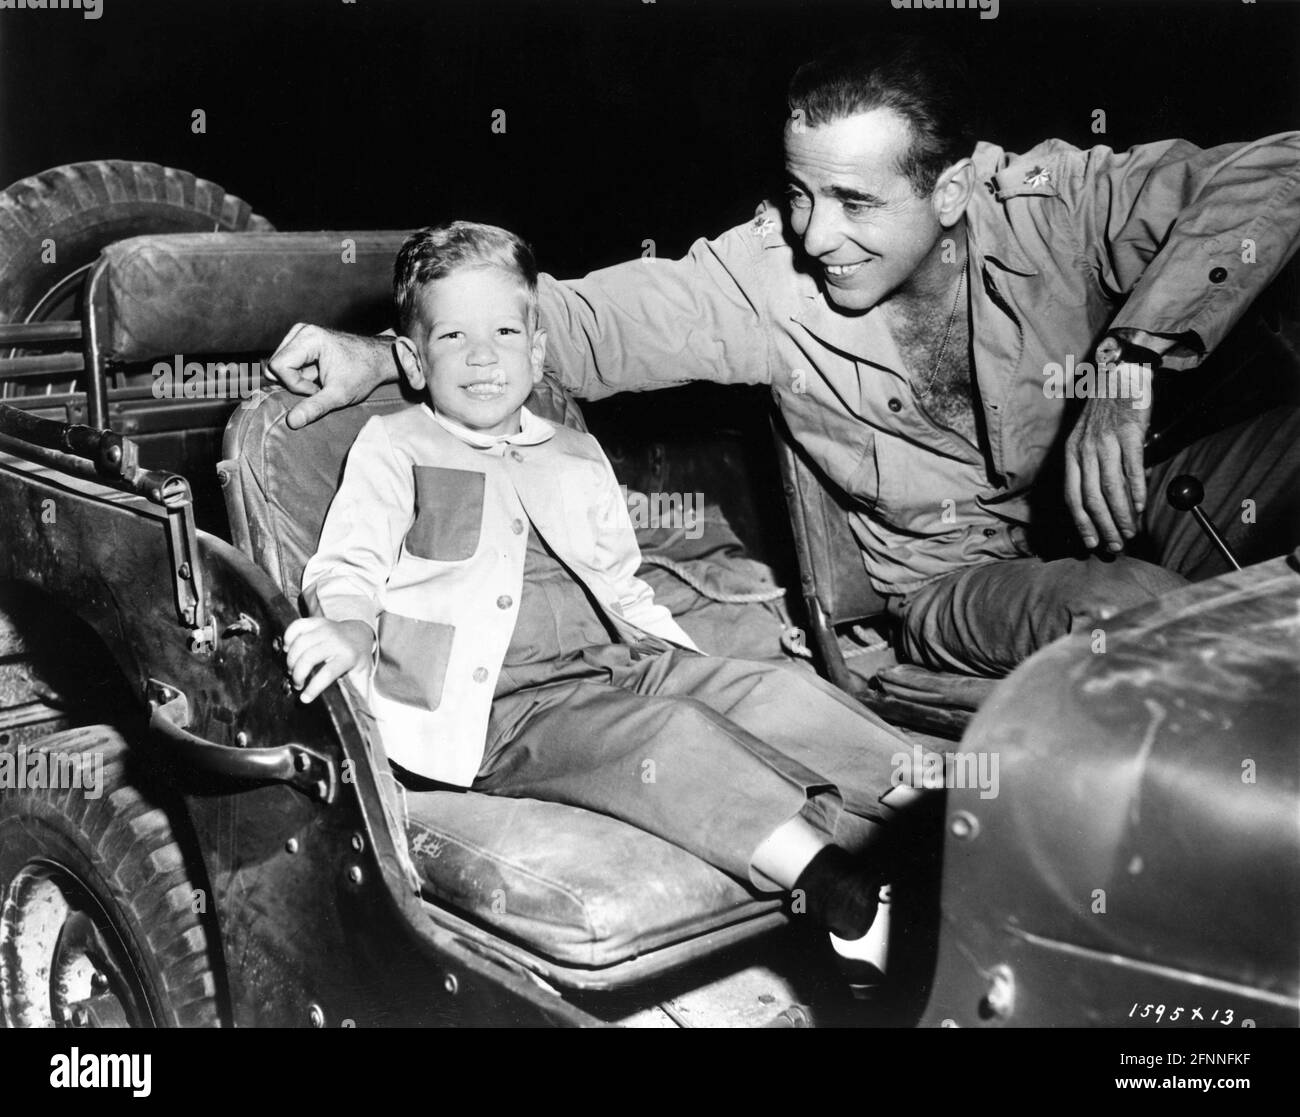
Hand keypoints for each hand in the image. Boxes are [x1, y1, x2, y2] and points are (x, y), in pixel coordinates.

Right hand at [266, 323, 396, 428]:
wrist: (378, 360)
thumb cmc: (363, 374)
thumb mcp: (339, 395)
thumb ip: (314, 407)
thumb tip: (291, 422)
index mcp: (309, 338)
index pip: (279, 366)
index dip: (295, 384)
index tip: (318, 388)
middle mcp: (301, 331)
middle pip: (276, 365)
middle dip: (294, 382)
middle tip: (319, 386)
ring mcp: (300, 333)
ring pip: (280, 365)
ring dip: (297, 379)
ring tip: (320, 380)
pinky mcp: (301, 340)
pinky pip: (287, 362)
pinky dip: (300, 374)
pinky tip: (318, 375)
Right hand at [284, 617, 373, 702]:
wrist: (360, 631)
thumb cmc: (358, 656)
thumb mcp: (363, 674)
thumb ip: (360, 693)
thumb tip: (361, 715)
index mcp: (348, 656)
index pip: (328, 673)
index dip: (313, 687)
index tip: (304, 698)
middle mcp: (336, 640)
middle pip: (309, 658)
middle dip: (298, 674)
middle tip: (297, 683)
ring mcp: (325, 628)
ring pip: (300, 643)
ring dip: (290, 659)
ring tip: (291, 670)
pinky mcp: (316, 621)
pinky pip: (297, 626)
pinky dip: (288, 637)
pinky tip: (287, 649)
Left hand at [1064, 377, 1152, 552]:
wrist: (1120, 373)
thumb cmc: (1105, 408)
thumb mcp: (1086, 437)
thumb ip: (1090, 465)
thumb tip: (1103, 498)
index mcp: (1071, 453)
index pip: (1072, 496)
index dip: (1081, 522)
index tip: (1091, 541)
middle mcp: (1085, 450)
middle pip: (1091, 498)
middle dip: (1103, 526)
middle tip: (1115, 545)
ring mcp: (1106, 442)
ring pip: (1111, 489)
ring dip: (1120, 516)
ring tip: (1130, 532)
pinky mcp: (1129, 434)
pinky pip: (1132, 469)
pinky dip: (1136, 492)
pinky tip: (1140, 508)